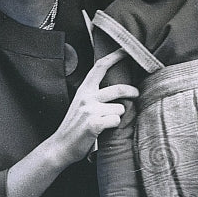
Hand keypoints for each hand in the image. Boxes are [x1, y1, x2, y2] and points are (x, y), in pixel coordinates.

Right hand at [50, 49, 137, 165]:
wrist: (60, 146)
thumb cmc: (74, 127)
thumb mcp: (81, 105)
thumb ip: (95, 95)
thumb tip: (118, 89)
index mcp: (84, 90)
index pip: (100, 67)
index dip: (115, 56)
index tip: (126, 50)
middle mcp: (87, 97)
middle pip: (119, 89)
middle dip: (132, 91)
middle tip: (137, 94)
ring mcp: (90, 110)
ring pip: (120, 109)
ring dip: (117, 117)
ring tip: (105, 124)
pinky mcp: (94, 123)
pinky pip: (116, 121)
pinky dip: (113, 127)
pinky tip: (103, 131)